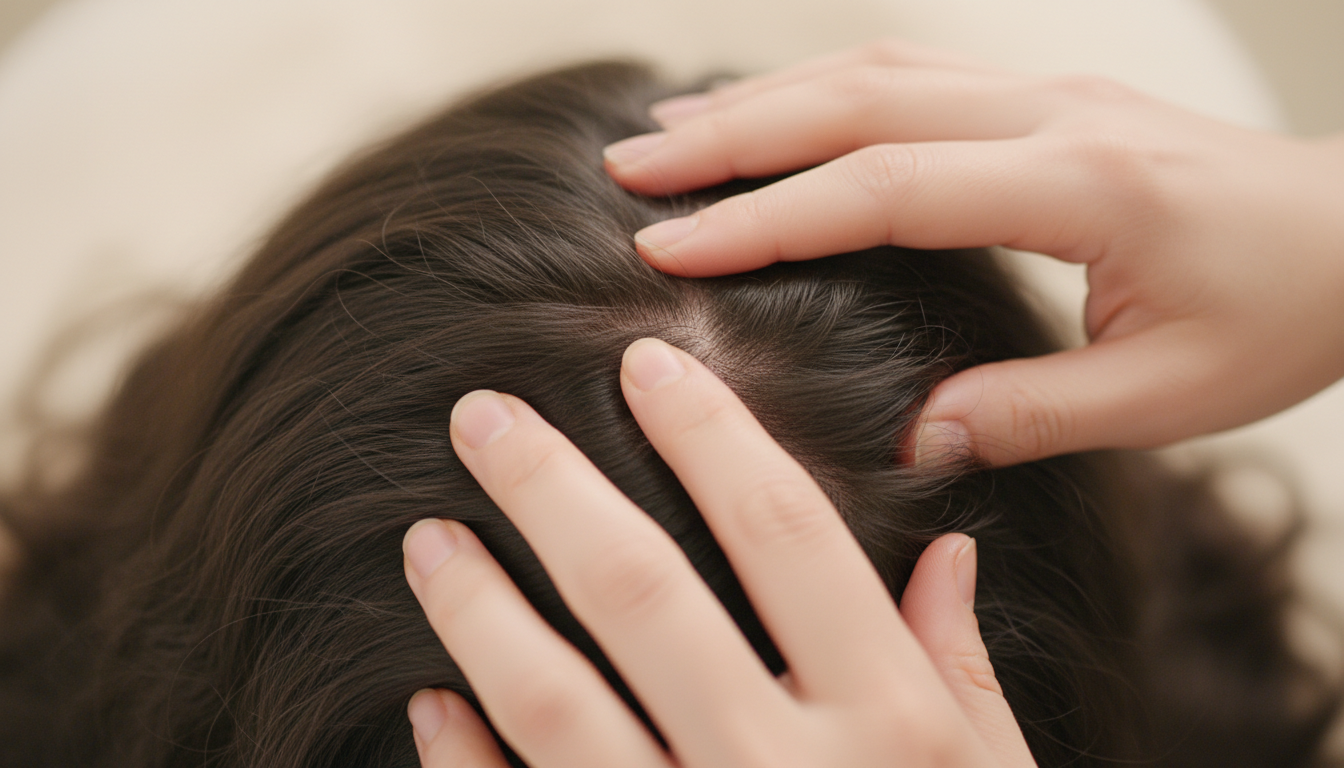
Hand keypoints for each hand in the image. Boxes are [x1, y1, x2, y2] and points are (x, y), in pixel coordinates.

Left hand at [401, 338, 1036, 767]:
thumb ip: (965, 671)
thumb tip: (951, 547)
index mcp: (891, 720)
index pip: (784, 532)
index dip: (710, 433)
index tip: (644, 362)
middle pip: (645, 592)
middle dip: (552, 488)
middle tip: (480, 414)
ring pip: (558, 703)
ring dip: (480, 610)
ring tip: (427, 537)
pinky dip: (469, 766)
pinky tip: (434, 700)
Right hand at [602, 40, 1343, 465]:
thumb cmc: (1279, 312)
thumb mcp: (1169, 394)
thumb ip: (1031, 412)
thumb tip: (910, 439)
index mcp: (1083, 189)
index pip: (888, 190)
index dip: (770, 215)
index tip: (671, 245)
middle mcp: (1053, 116)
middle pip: (859, 98)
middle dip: (732, 133)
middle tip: (629, 170)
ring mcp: (1048, 90)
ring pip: (875, 67)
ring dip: (763, 98)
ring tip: (666, 134)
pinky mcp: (1044, 94)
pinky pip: (911, 70)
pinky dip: (821, 88)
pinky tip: (769, 113)